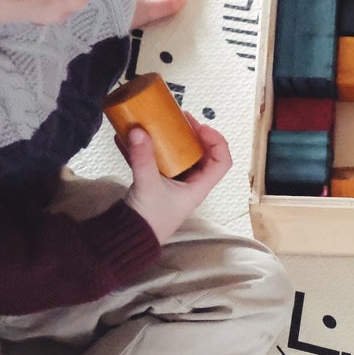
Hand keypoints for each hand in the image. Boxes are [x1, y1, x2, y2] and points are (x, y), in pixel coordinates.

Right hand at [117, 112, 230, 242]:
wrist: (131, 236)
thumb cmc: (149, 219)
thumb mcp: (147, 185)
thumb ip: (142, 158)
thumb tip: (138, 129)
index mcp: (199, 186)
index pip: (222, 162)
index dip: (216, 141)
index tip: (199, 127)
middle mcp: (191, 183)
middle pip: (203, 154)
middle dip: (193, 134)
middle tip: (179, 117)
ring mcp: (175, 183)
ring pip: (181, 155)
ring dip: (173, 138)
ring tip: (161, 122)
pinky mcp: (158, 182)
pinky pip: (158, 160)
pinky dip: (149, 147)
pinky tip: (132, 134)